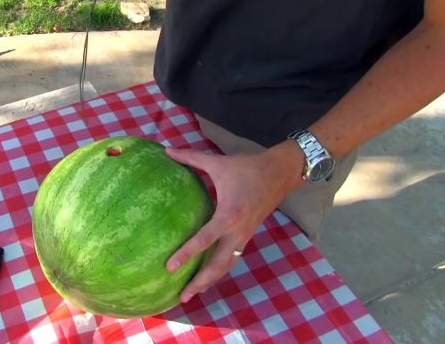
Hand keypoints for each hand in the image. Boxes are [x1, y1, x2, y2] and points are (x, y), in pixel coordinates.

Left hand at [165, 140, 305, 302]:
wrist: (280, 173)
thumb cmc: (247, 167)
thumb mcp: (218, 162)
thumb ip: (191, 158)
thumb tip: (167, 151)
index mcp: (228, 215)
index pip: (204, 240)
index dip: (186, 254)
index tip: (170, 267)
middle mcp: (237, 231)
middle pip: (218, 265)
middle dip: (200, 282)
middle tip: (182, 297)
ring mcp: (244, 236)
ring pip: (227, 266)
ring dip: (211, 281)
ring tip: (192, 293)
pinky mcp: (247, 236)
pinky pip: (233, 258)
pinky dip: (220, 269)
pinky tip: (207, 276)